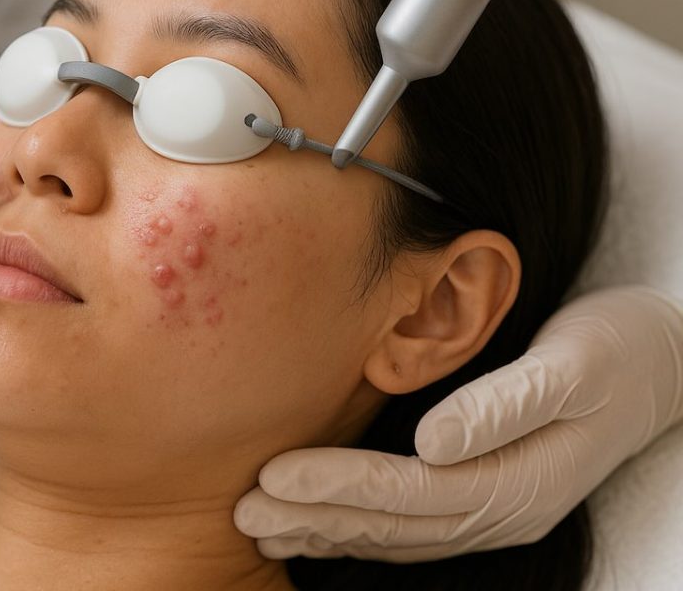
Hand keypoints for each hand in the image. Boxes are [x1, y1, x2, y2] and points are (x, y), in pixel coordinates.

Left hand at [234, 285, 682, 561]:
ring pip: (392, 533)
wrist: (659, 365)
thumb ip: (505, 404)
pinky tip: (311, 518)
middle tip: (244, 508)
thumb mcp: (573, 366)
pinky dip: (352, 523)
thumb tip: (434, 439)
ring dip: (323, 528)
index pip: (410, 491)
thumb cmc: (615, 352)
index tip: (275, 475)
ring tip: (258, 521)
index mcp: (519, 482)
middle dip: (314, 516)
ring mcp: (489, 510)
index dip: (339, 485)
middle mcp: (499, 509)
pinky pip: (405, 524)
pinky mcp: (478, 494)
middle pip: (392, 523)